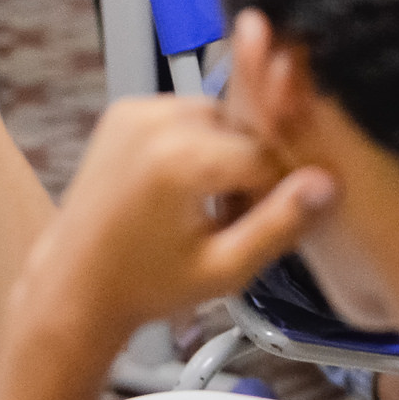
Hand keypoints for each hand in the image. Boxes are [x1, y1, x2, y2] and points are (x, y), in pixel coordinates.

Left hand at [14, 97, 333, 351]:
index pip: (268, 155)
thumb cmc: (145, 287)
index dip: (273, 194)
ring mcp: (137, 111)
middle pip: (247, 131)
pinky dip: (200, 142)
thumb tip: (327, 183)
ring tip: (207, 203)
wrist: (71, 288)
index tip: (254, 226)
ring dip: (229, 153)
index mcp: (180, 157)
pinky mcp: (126, 111)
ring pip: (224, 119)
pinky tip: (187, 184)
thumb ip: (281, 224)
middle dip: (250, 170)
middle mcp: (156, 121)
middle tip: (229, 219)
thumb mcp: (225, 270)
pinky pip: (192, 115)